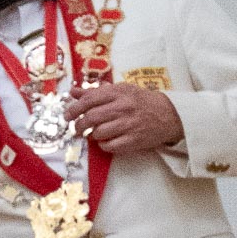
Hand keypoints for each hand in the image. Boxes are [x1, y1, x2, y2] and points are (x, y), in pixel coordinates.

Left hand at [65, 83, 182, 155]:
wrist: (168, 114)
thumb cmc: (141, 101)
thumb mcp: (120, 91)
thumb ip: (96, 92)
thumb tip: (72, 92)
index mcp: (119, 92)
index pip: (89, 100)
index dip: (74, 108)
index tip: (67, 115)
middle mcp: (123, 107)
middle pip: (91, 118)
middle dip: (79, 125)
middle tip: (77, 128)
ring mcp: (129, 125)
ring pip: (99, 133)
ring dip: (92, 135)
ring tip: (94, 133)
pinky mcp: (134, 140)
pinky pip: (110, 146)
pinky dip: (103, 145)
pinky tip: (105, 141)